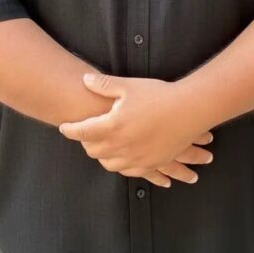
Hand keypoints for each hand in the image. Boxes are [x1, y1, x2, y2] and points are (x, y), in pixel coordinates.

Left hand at [58, 72, 213, 187]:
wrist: (189, 110)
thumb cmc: (158, 95)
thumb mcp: (129, 86)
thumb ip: (104, 84)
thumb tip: (85, 80)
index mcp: (112, 126)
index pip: (82, 132)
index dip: (70, 129)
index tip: (64, 127)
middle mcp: (121, 146)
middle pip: (93, 151)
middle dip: (86, 143)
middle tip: (84, 135)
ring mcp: (136, 158)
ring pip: (109, 164)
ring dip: (102, 156)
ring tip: (102, 147)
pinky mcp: (151, 163)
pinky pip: (130, 171)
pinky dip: (122, 166)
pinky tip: (122, 159)